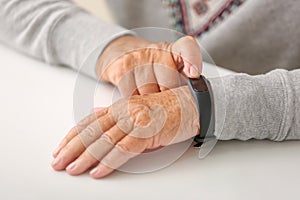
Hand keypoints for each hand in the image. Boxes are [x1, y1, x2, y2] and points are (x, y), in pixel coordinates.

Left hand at [51, 86, 199, 177]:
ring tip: (72, 169)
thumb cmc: (168, 108)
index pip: (91, 121)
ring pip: (105, 140)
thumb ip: (118, 114)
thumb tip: (97, 115)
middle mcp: (126, 112)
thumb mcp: (138, 109)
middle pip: (93, 131)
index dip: (73, 135)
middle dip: (72, 148)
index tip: (61, 148)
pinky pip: (125, 149)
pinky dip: (110, 161)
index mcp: (122, 106)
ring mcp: (137, 121)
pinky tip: (98, 172)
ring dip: (86, 157)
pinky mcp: (149, 132)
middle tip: (58, 162)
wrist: (193, 104)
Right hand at [97, 35, 201, 96]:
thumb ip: (184, 80)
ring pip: (147, 93)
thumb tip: (194, 103)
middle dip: (167, 98)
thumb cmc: (153, 65)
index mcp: (174, 50)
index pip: (187, 47)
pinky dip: (135, 103)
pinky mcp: (121, 68)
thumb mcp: (172, 67)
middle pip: (167, 84)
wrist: (123, 51)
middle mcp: (156, 51)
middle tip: (165, 100)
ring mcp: (137, 58)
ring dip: (150, 103)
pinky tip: (137, 98)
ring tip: (150, 99)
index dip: (192, 59)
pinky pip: (131, 95)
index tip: (194, 74)